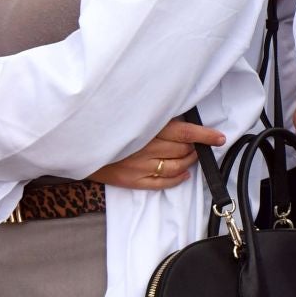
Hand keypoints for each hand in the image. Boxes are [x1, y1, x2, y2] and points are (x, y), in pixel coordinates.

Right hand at [89, 118, 225, 190]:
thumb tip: (178, 115)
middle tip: (198, 144)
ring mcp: (139, 167)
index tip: (219, 137)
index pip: (185, 132)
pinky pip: (162, 183)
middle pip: (182, 151)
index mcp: (147, 128)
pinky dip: (176, 179)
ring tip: (191, 157)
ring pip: (176, 167)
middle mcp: (145, 148)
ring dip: (188, 162)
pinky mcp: (132, 180)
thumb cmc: (105, 124)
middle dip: (195, 148)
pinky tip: (183, 174)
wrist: (76, 142)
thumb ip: (154, 115)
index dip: (204, 135)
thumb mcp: (130, 113)